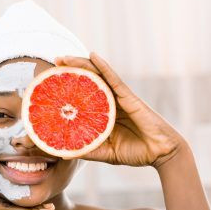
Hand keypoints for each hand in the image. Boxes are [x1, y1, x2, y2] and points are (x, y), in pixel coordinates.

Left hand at [54, 52, 187, 168]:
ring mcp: (119, 97)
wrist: (160, 153)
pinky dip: (103, 66)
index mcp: (103, 113)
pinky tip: (92, 56)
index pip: (83, 96)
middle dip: (71, 70)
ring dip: (81, 64)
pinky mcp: (129, 97)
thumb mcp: (106, 153)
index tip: (49, 82)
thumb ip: (88, 150)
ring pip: (97, 75)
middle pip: (88, 80)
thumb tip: (61, 152)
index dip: (68, 87)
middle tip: (54, 62)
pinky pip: (113, 78)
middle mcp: (110, 102)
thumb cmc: (136, 152)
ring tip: (63, 57)